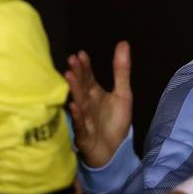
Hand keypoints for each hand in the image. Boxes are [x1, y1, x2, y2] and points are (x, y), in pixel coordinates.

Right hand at [65, 41, 132, 167]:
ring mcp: (84, 118)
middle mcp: (86, 103)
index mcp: (94, 93)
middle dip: (77, 73)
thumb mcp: (123, 94)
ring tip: (69, 76)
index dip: (85, 66)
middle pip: (81, 86)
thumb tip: (123, 42)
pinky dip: (78, 115)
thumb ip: (121, 70)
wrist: (115, 150)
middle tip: (71, 59)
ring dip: (74, 90)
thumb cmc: (115, 121)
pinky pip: (81, 124)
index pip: (88, 76)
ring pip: (78, 102)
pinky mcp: (85, 134)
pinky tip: (74, 105)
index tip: (80, 54)